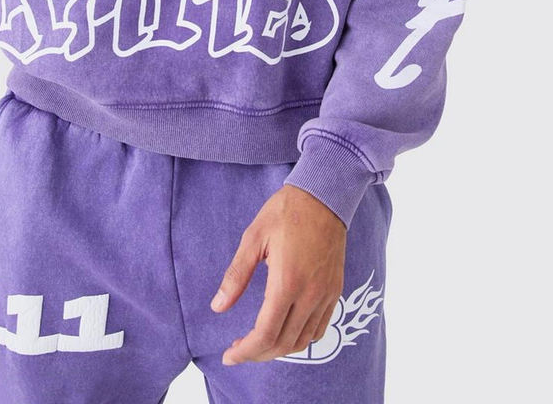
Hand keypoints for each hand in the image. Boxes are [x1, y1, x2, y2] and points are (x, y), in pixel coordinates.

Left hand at [211, 185, 345, 365]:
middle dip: (258, 354)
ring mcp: (325, 294)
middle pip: (283, 343)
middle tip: (237, 351)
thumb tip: (218, 307)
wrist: (323, 196)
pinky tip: (284, 331)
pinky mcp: (334, 290)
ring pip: (303, 341)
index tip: (229, 355)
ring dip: (278, 349)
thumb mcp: (253, 237)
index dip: (246, 351)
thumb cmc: (285, 212)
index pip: (266, 333)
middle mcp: (310, 294)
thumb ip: (236, 275)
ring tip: (257, 343)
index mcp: (287, 281)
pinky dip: (300, 339)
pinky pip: (319, 329)